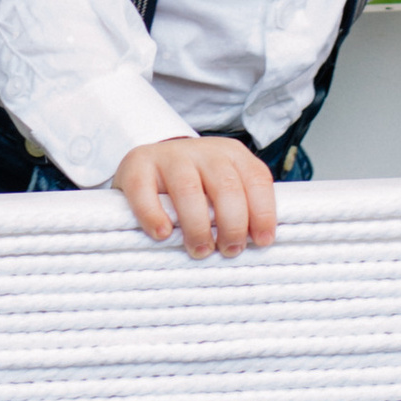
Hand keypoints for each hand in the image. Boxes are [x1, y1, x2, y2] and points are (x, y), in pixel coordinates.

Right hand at [111, 134, 277, 255]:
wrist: (151, 162)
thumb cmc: (196, 187)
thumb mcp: (223, 190)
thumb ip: (241, 208)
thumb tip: (258, 245)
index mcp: (232, 154)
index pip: (256, 178)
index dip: (263, 212)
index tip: (262, 241)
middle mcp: (204, 150)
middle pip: (226, 186)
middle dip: (233, 224)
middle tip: (229, 250)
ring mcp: (169, 155)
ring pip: (189, 189)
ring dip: (198, 226)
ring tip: (199, 249)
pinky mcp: (138, 164)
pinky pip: (145, 190)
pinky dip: (154, 215)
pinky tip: (162, 234)